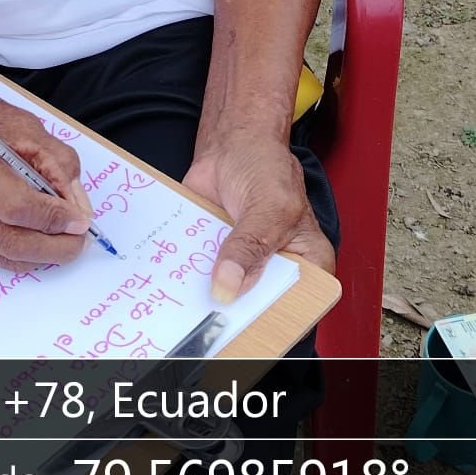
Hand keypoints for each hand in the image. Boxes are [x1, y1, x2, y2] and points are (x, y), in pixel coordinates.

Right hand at [0, 81, 92, 271]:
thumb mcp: (23, 126)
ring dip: (40, 254)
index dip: (52, 218)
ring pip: (2, 255)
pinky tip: (32, 233)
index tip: (80, 221)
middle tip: (79, 241)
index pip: (14, 205)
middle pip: (8, 240)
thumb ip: (56, 164)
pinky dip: (18, 252)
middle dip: (53, 247)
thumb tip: (77, 208)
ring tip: (64, 240)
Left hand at [184, 131, 334, 304]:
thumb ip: (249, 246)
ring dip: (201, 297)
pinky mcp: (212, 255)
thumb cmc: (266, 168)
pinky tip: (168, 278)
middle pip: (256, 305)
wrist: (232, 144)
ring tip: (181, 304)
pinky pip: (197, 272)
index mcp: (307, 262)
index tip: (244, 329)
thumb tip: (227, 285)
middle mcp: (275, 269)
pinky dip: (182, 274)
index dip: (273, 321)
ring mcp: (241, 264)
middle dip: (230, 311)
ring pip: (222, 292)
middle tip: (206, 320)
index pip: (297, 305)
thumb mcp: (268, 207)